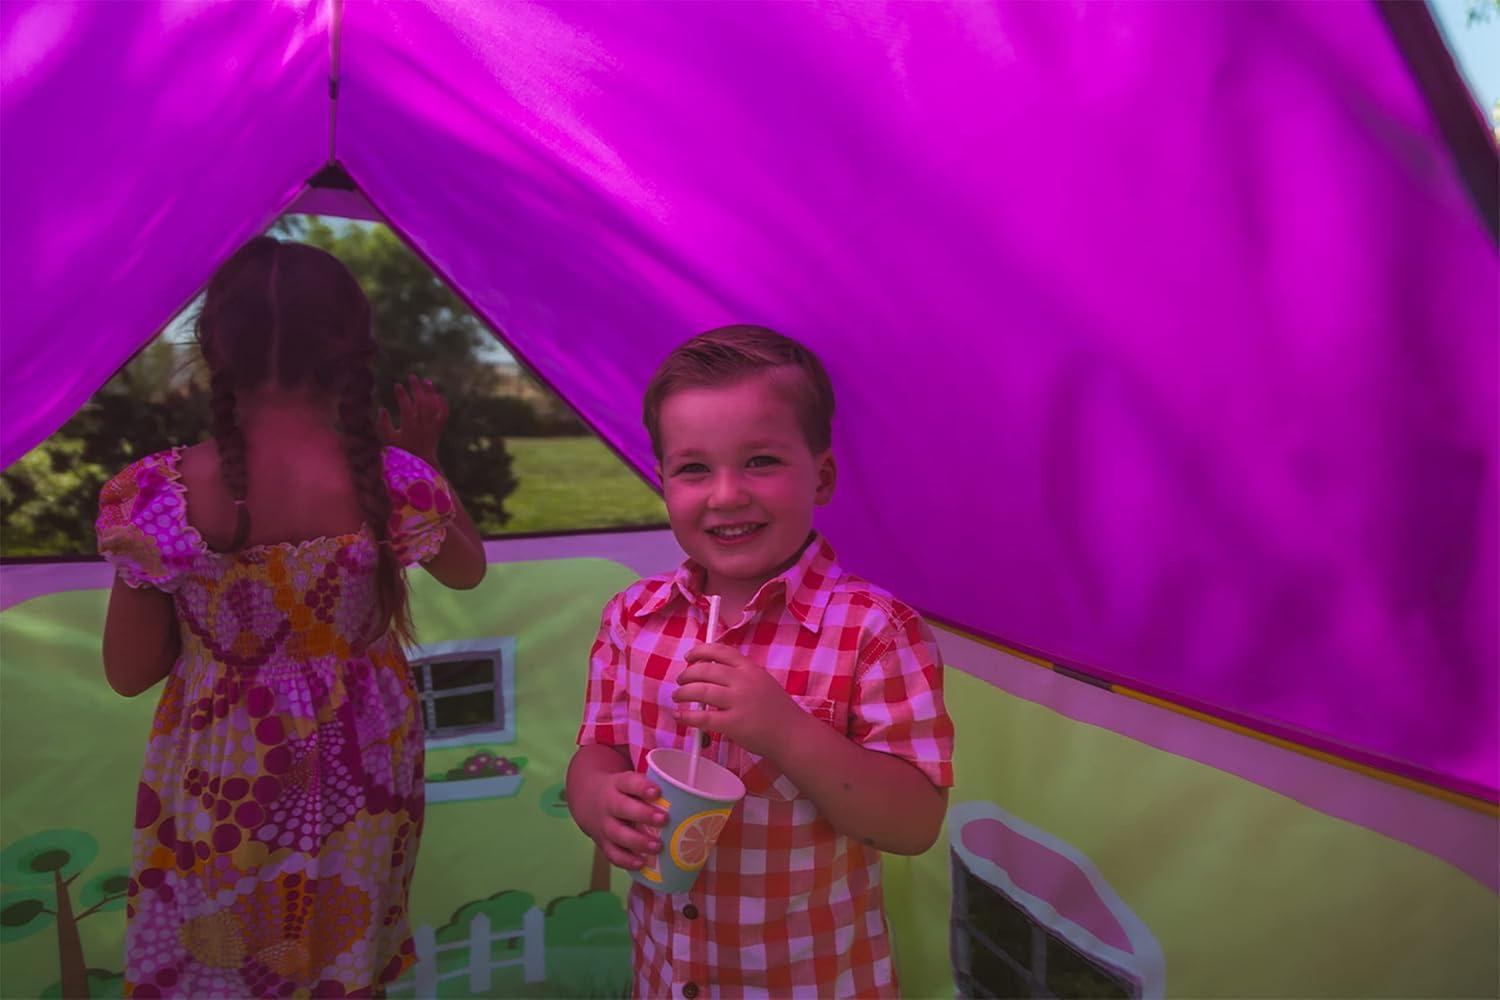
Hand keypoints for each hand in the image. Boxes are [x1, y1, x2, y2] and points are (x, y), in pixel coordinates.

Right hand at [377, 375, 448, 465]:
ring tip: (427, 381)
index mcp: (409, 426)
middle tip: (412, 376)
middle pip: (421, 402)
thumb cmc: (402, 450)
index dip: (401, 395)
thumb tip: (382, 408)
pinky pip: (444, 414)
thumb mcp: (389, 438)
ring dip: (430, 392)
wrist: (421, 461)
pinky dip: (443, 404)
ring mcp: (432, 426)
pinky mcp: (439, 428)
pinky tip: (439, 395)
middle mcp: (422, 424)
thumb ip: (383, 424)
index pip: (406, 406)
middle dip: (416, 388)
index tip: (397, 384)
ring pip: (433, 406)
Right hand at [587, 771, 668, 870]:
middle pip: (622, 808)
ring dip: (638, 841)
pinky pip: (613, 854)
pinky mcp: (603, 843)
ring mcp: (604, 825)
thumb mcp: (629, 782)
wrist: (588, 800)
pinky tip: (642, 863)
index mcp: (617, 784)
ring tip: (657, 847)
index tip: (657, 792)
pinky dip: (626, 860)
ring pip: (617, 834)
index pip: (628, 782)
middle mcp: (608, 804)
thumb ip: (651, 788)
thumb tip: (691, 796)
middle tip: (664, 820)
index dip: (642, 787)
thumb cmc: (622, 791)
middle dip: (643, 815)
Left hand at [672, 642, 800, 756]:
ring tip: (677, 696)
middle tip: (680, 681)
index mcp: (750, 669)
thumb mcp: (762, 683)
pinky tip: (680, 716)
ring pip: (700, 691)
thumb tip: (710, 673)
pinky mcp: (733, 724)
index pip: (721, 651)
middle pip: (706, 670)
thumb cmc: (777, 711)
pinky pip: (703, 717)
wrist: (793, 735)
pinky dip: (687, 716)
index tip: (689, 657)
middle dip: (687, 674)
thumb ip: (741, 676)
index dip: (701, 651)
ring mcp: (738, 702)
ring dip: (683, 692)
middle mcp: (743, 681)